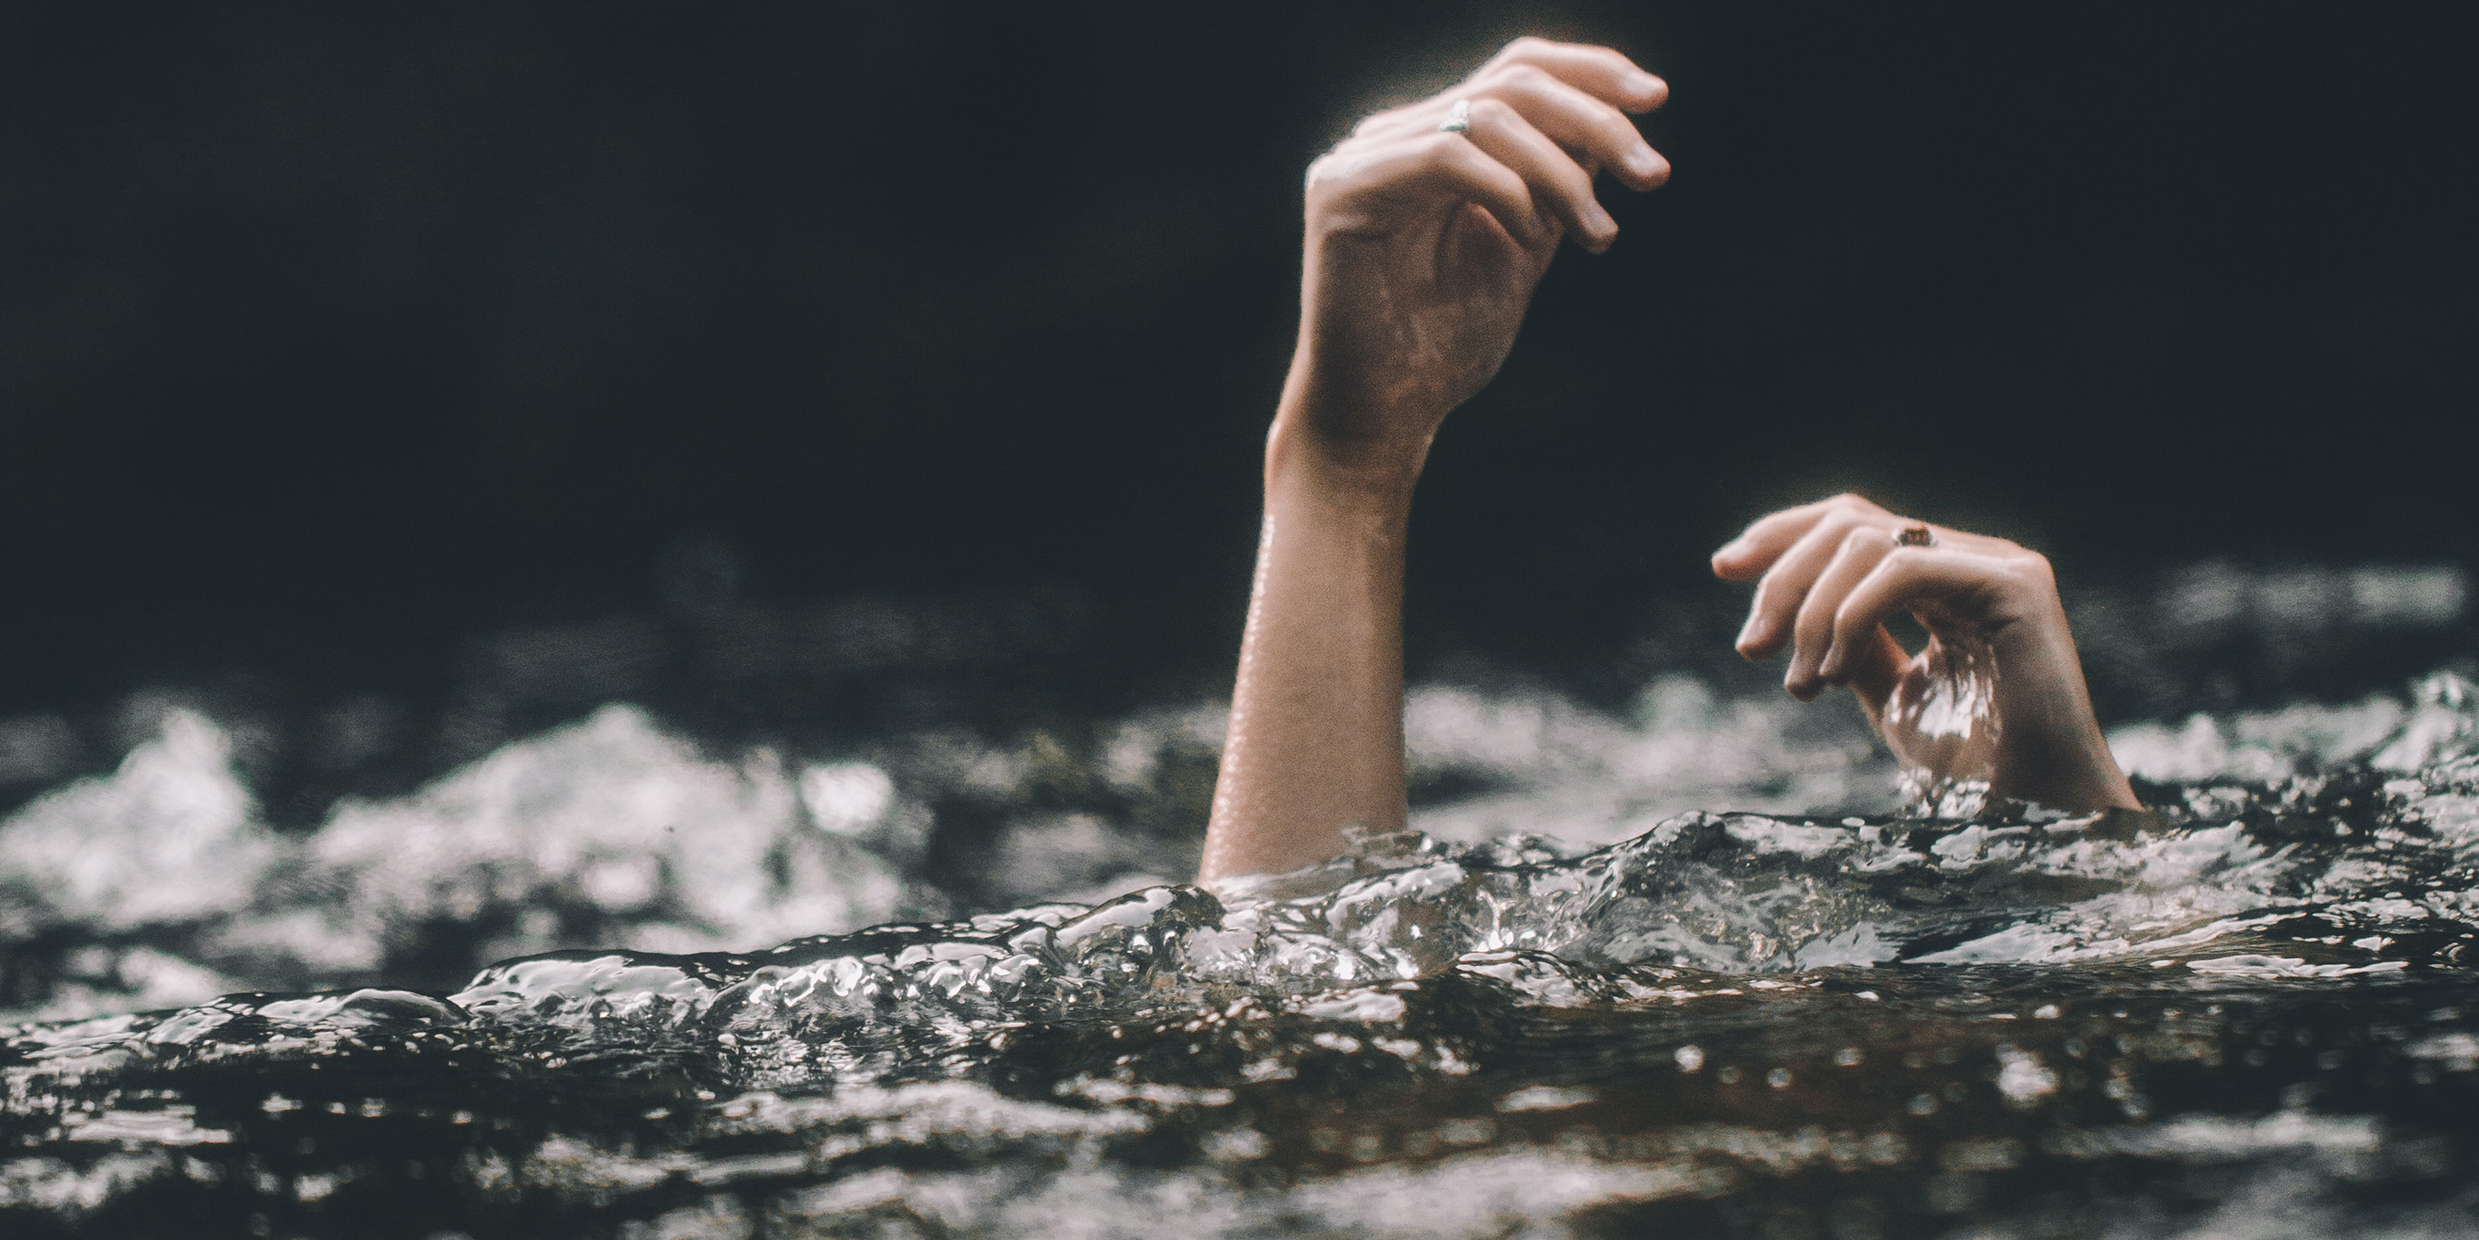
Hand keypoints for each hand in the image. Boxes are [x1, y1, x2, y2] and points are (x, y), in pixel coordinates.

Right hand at [1275, 38, 1669, 494]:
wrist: (1384, 418)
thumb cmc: (1443, 347)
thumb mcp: (1525, 246)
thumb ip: (1556, 182)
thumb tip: (1614, 117)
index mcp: (1431, 141)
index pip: (1517, 70)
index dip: (1591, 72)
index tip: (1658, 98)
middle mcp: (1391, 137)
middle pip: (1511, 79)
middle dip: (1597, 119)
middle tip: (1653, 175)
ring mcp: (1361, 159)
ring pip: (1486, 114)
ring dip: (1562, 173)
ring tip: (1598, 235)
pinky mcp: (1341, 190)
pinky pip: (1445, 158)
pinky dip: (1506, 191)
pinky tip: (1528, 238)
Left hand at [1712, 495, 2138, 811]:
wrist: (2037, 815)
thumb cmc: (1973, 769)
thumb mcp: (1891, 697)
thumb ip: (1854, 647)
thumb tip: (1792, 618)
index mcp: (1945, 579)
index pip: (1853, 526)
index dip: (1783, 536)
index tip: (1723, 567)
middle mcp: (1973, 560)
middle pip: (1850, 523)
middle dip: (1782, 578)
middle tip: (1751, 648)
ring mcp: (1997, 567)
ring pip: (1868, 541)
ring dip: (1811, 610)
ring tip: (1801, 683)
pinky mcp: (2013, 586)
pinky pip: (1905, 569)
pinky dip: (1850, 615)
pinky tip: (1834, 671)